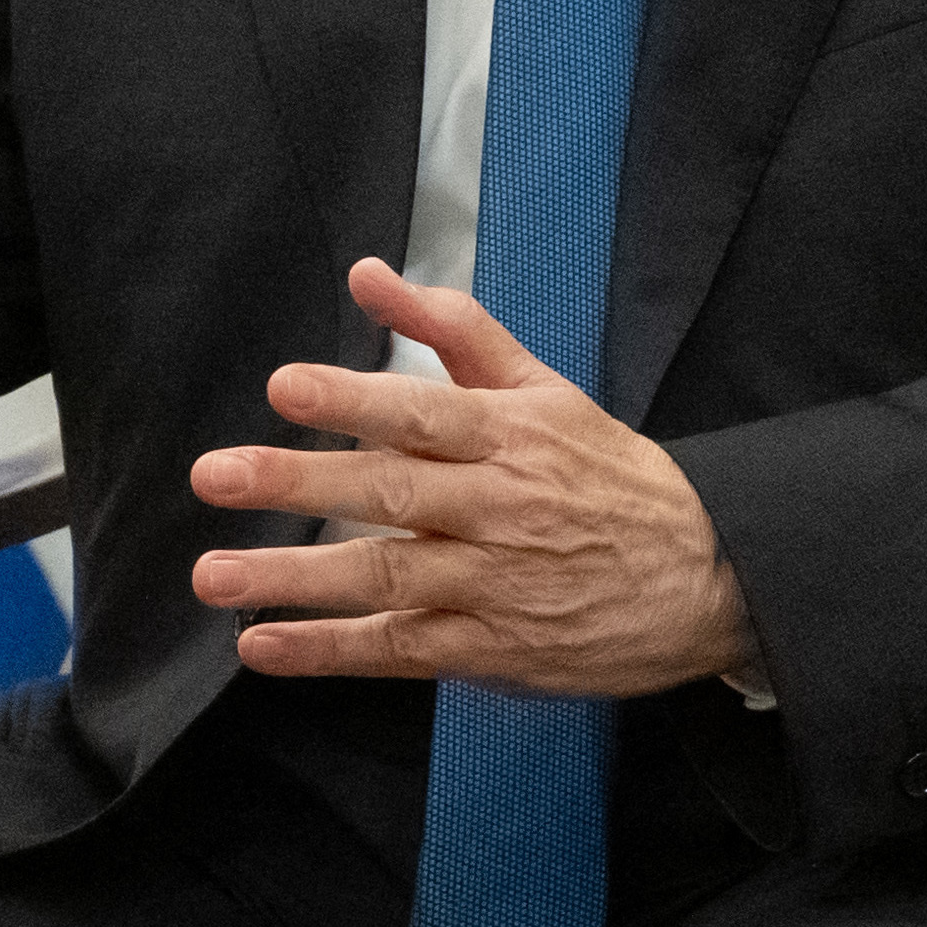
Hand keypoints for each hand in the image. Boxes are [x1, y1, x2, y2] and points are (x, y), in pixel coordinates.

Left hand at [187, 260, 754, 698]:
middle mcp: (499, 507)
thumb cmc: (611, 478)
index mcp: (511, 436)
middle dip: (297, 483)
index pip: (423, 411)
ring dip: (293, 579)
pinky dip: (329, 650)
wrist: (712, 577)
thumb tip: (370, 276)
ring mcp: (494, 581)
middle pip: (390, 491)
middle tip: (217, 475)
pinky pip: (400, 649)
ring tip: (214, 575)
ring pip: (384, 576)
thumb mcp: (547, 390)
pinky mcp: (493, 647)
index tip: (285, 386)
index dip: (353, 399)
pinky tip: (264, 646)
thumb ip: (454, 333)